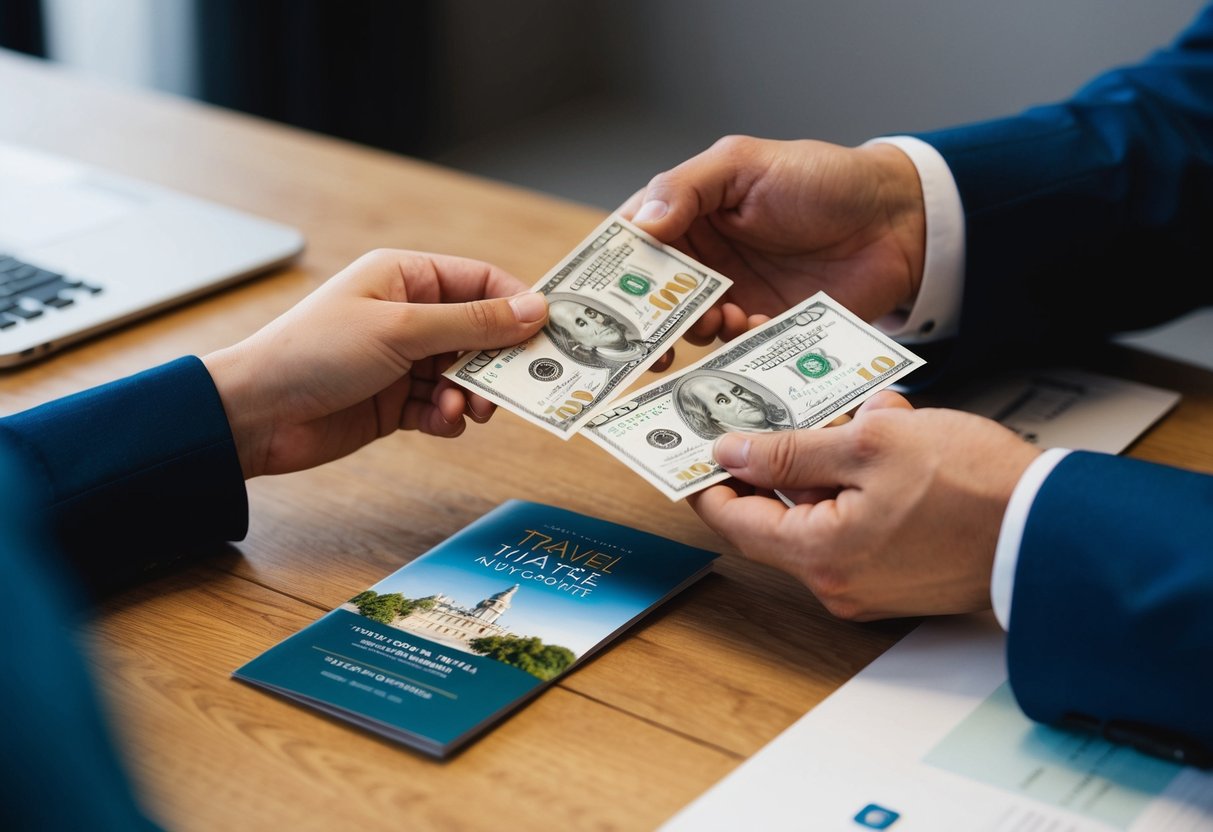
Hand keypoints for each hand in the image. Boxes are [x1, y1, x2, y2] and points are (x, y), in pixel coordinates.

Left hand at [202, 249, 546, 477]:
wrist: (257, 414)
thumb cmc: (315, 352)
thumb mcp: (401, 330)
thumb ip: (472, 323)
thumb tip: (535, 310)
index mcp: (407, 277)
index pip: (482, 282)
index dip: (518, 305)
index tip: (550, 334)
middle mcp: (409, 315)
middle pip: (481, 333)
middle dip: (499, 361)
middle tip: (520, 386)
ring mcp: (403, 360)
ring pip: (466, 375)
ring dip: (473, 395)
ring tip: (467, 409)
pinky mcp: (396, 402)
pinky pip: (442, 406)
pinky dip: (448, 417)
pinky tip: (438, 422)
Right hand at [622, 136, 925, 343]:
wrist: (897, 223)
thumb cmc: (823, 180)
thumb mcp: (746, 164)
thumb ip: (687, 187)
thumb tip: (641, 225)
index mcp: (688, 214)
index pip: (632, 242)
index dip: (609, 269)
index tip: (595, 297)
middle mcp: (704, 260)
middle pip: (652, 296)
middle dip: (643, 318)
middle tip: (645, 336)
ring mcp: (734, 298)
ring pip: (691, 328)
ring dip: (696, 330)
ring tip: (719, 320)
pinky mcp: (766, 331)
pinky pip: (736, 352)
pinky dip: (738, 346)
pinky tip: (757, 326)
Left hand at [688, 391, 1039, 619]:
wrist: (1056, 529)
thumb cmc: (974, 487)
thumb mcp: (871, 445)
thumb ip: (792, 450)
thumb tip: (733, 453)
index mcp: (821, 554)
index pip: (736, 521)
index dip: (709, 483)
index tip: (691, 452)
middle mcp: (838, 582)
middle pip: (782, 514)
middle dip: (787, 458)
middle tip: (780, 412)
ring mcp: (871, 585)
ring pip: (825, 512)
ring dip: (833, 463)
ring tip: (864, 417)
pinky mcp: (901, 576)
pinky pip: (860, 524)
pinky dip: (865, 484)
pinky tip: (893, 441)